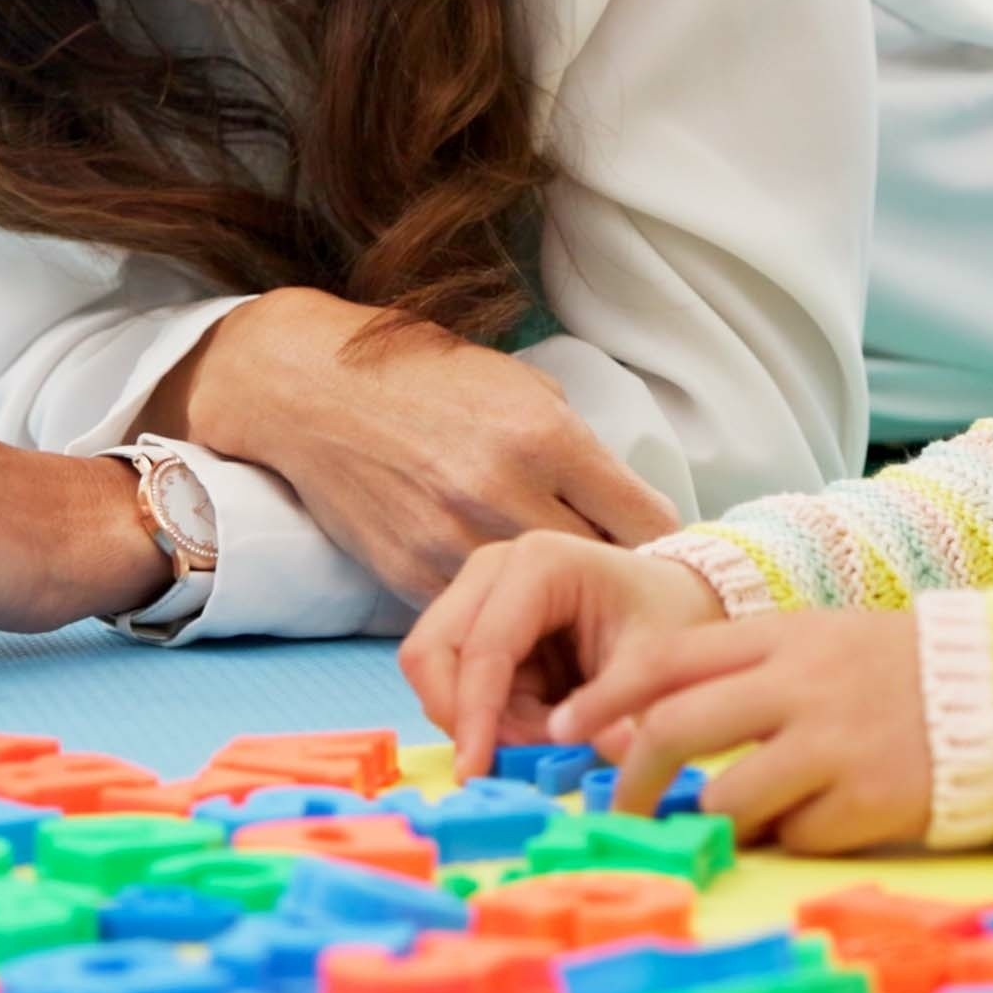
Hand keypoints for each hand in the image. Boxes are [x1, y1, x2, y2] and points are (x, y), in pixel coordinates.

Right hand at [151, 288, 681, 603]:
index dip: (670, 543)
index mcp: (545, 437)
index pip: (645, 518)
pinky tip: (517, 609)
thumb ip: (575, 449)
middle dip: (625, 582)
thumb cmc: (426, 378)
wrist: (314, 391)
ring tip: (581, 608)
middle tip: (640, 592)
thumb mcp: (520, 387)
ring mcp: (453, 540)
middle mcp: (504, 493)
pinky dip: (502, 614)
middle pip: (602, 569)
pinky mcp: (411, 575)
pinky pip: (480, 611)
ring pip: (540, 604)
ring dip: (563, 609)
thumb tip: (628, 506)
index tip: (678, 556)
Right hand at [399, 532, 726, 778]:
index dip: (473, 717)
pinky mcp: (477, 624)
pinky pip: (457, 684)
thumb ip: (618, 705)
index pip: (482, 650)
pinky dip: (489, 717)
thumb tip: (588, 748)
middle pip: (430, 653)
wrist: (675, 602)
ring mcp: (479, 593)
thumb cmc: (668, 621)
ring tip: (546, 735)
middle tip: (508, 761)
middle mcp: (494, 569)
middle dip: (462, 717)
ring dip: (480, 720)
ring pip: (436, 674)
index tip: (473, 773)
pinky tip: (541, 721)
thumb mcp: (657, 663)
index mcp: (539, 563)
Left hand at [554, 610, 930, 854]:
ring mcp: (832, 745)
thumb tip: (659, 719)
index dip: (605, 694)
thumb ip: (747, 669)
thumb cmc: (897, 668)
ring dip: (714, 817)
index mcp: (784, 634)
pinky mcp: (863, 802)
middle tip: (619, 809)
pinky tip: (812, 818)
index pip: (667, 658)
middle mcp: (801, 684)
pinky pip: (791, 836)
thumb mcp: (820, 639)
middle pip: (676, 730)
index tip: (564, 726)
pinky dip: (786, 836)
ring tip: (729, 819)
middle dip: (631, 778)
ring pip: (726, 797)